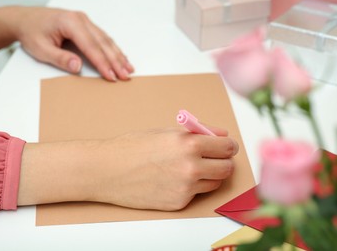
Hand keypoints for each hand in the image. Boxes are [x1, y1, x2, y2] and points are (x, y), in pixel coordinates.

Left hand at [0, 6, 133, 80]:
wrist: (24, 19)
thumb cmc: (31, 32)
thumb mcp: (41, 49)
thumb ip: (61, 58)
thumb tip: (78, 66)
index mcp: (70, 23)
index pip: (91, 46)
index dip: (103, 63)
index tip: (112, 76)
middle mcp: (80, 19)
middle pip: (103, 43)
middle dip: (115, 61)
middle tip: (126, 75)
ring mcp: (84, 21)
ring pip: (106, 40)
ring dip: (118, 55)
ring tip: (128, 68)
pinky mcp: (85, 24)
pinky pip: (102, 37)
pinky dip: (112, 49)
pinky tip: (120, 56)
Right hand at [18, 127, 237, 210]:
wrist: (108, 170)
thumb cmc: (132, 147)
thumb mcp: (165, 133)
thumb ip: (195, 135)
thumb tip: (219, 137)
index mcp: (189, 144)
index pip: (226, 147)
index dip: (228, 146)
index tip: (227, 147)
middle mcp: (191, 167)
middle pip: (226, 168)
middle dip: (223, 161)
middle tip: (215, 158)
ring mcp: (185, 188)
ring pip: (214, 183)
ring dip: (210, 175)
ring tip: (192, 168)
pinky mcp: (178, 203)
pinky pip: (196, 194)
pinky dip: (192, 187)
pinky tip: (175, 179)